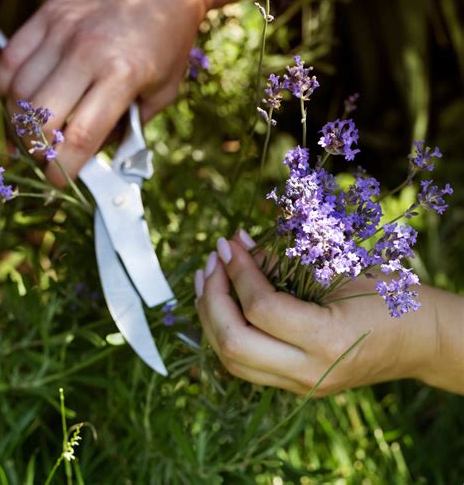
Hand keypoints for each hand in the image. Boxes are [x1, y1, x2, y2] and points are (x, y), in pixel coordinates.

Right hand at [0, 0, 205, 183]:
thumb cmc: (170, 38)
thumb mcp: (165, 90)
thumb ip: (132, 124)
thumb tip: (97, 152)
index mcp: (122, 75)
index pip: (80, 135)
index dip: (64, 167)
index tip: (59, 181)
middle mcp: (86, 52)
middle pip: (41, 118)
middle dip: (39, 149)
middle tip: (48, 155)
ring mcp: (62, 31)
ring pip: (18, 91)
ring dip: (21, 121)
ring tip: (36, 129)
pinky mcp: (48, 14)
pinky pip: (11, 59)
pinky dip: (9, 87)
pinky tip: (23, 98)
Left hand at [195, 232, 439, 395]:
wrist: (419, 340)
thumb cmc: (389, 297)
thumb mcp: (337, 272)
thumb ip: (283, 264)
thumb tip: (237, 246)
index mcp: (327, 341)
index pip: (261, 308)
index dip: (238, 271)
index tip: (230, 242)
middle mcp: (308, 373)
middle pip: (233, 343)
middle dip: (213, 296)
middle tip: (213, 259)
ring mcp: (300, 385)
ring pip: (231, 360)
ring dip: (212, 315)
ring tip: (208, 276)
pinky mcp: (294, 385)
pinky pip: (245, 363)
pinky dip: (225, 331)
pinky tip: (222, 302)